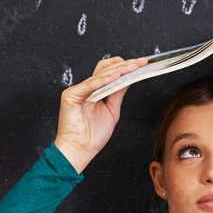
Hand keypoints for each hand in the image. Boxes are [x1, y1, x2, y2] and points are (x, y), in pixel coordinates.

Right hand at [53, 56, 147, 172]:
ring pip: (100, 74)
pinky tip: (116, 76)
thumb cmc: (92, 136)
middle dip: (126, 65)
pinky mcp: (71, 95)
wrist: (80, 150)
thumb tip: (128, 79)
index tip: (141, 65)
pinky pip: (90, 85)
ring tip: (134, 67)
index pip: (109, 72)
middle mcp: (85, 88)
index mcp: (93, 91)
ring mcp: (77, 90)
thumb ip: (117, 94)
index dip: (125, 67)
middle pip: (106, 69)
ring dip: (119, 70)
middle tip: (142, 62)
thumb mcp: (111, 111)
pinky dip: (103, 80)